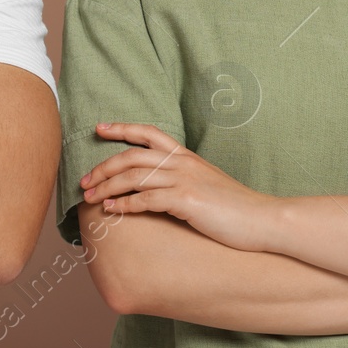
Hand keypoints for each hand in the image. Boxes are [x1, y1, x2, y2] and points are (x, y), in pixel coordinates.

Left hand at [78, 122, 277, 252]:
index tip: (99, 128)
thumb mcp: (207, 183)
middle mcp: (182, 163)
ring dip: (106, 187)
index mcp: (186, 156)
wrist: (263, 219)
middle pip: (130, 156)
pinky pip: (145, 199)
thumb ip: (184, 179)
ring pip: (132, 177)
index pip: (148, 133)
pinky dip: (124, 204)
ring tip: (89, 198)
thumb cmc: (235, 207)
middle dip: (102, 167)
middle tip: (84, 181)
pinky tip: (111, 210)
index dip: (122, 128)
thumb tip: (160, 186)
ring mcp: (184, 180)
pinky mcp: (186, 200)